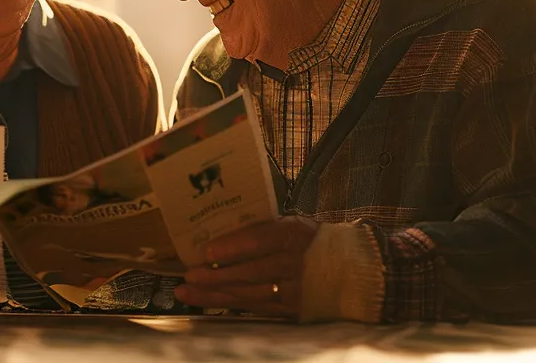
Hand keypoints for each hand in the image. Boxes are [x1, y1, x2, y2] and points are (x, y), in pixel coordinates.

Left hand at [174, 216, 317, 315]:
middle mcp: (294, 263)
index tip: (207, 251)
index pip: (259, 240)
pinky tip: (209, 301)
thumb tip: (219, 233)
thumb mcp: (291, 225)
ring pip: (249, 294)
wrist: (347, 268)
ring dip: (215, 294)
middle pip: (249, 272)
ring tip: (187, 291)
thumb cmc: (309, 241)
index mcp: (293, 235)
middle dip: (215, 276)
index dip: (232, 247)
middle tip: (189, 275)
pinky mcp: (291, 309)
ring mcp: (294, 290)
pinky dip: (231, 304)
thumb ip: (262, 229)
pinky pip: (256, 307)